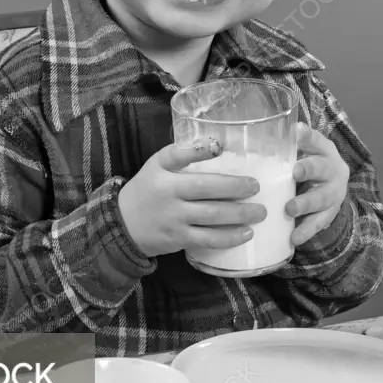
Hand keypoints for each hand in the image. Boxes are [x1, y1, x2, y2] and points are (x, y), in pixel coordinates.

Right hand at [118, 140, 266, 257]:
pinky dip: (229, 237)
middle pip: (206, 190)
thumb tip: (215, 143)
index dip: (200, 151)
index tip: (220, 147)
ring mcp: (175, 219)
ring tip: (260, 212)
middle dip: (236, 188)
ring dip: (239, 215)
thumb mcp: (156, 165)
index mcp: (163, 174)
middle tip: (257, 186)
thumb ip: (181, 153)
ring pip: (212, 216)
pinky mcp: (179, 239)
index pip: (180, 157)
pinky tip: (246, 233)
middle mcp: (169, 196)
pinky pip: (208, 239)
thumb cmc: (147, 189)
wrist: (123, 225)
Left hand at [286, 123, 349, 245]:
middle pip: (322, 168)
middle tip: (295, 172)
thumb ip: (287, 144)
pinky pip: (318, 223)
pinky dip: (306, 231)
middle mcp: (332, 170)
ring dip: (306, 203)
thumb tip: (262, 135)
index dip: (307, 137)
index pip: (316, 140)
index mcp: (323, 150)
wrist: (333, 183)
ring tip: (290, 209)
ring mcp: (333, 194)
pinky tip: (294, 238)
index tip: (297, 132)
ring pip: (322, 198)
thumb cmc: (308, 163)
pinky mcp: (329, 214)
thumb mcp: (303, 150)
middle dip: (309, 170)